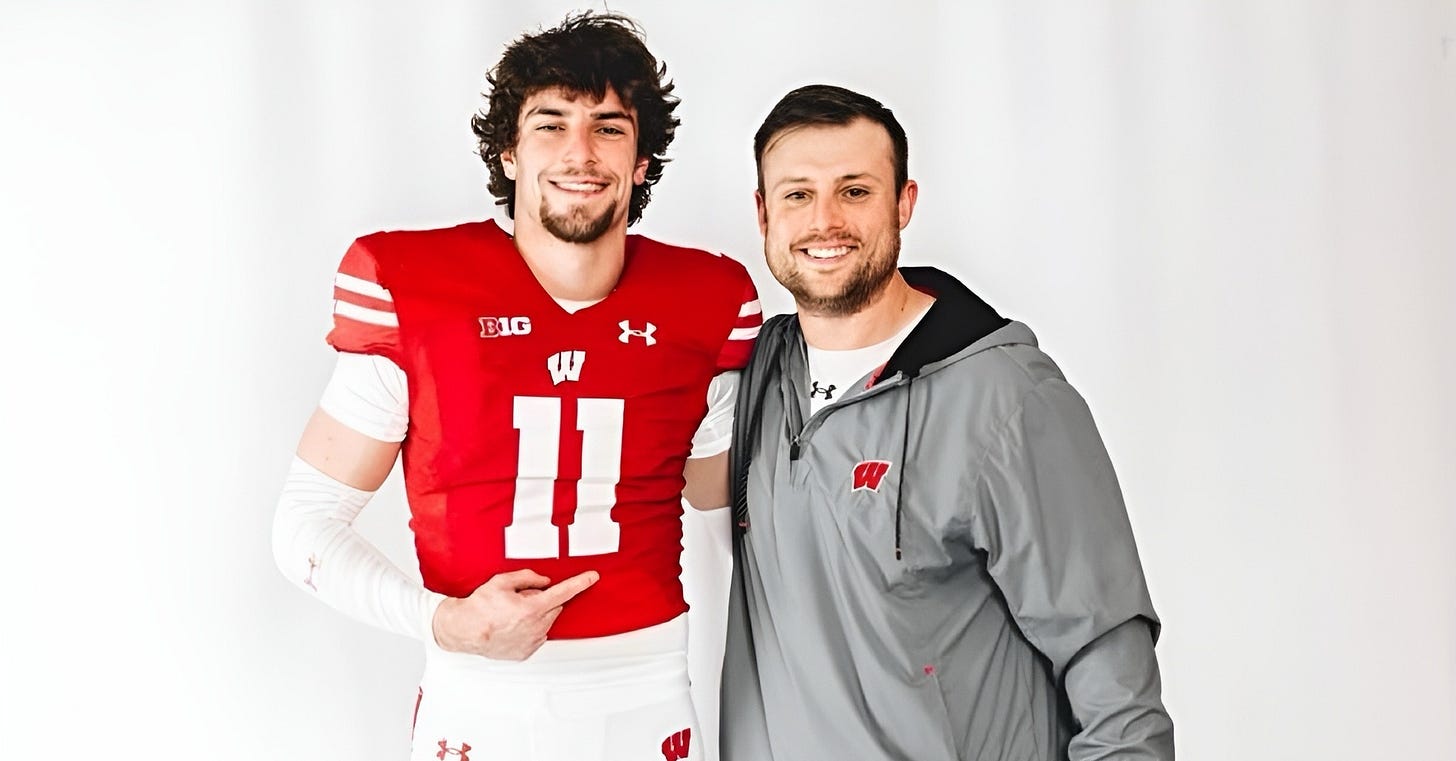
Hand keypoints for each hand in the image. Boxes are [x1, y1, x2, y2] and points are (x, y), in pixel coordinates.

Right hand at [431, 569, 598, 660]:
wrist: (464, 631)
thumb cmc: (479, 607)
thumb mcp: (502, 582)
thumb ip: (528, 577)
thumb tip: (544, 581)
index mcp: (531, 608)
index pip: (563, 592)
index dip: (580, 583)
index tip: (592, 577)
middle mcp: (535, 627)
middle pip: (554, 607)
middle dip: (543, 600)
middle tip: (521, 599)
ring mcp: (532, 642)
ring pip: (547, 622)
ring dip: (537, 615)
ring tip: (513, 614)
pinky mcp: (526, 652)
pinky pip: (538, 636)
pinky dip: (531, 629)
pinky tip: (513, 626)